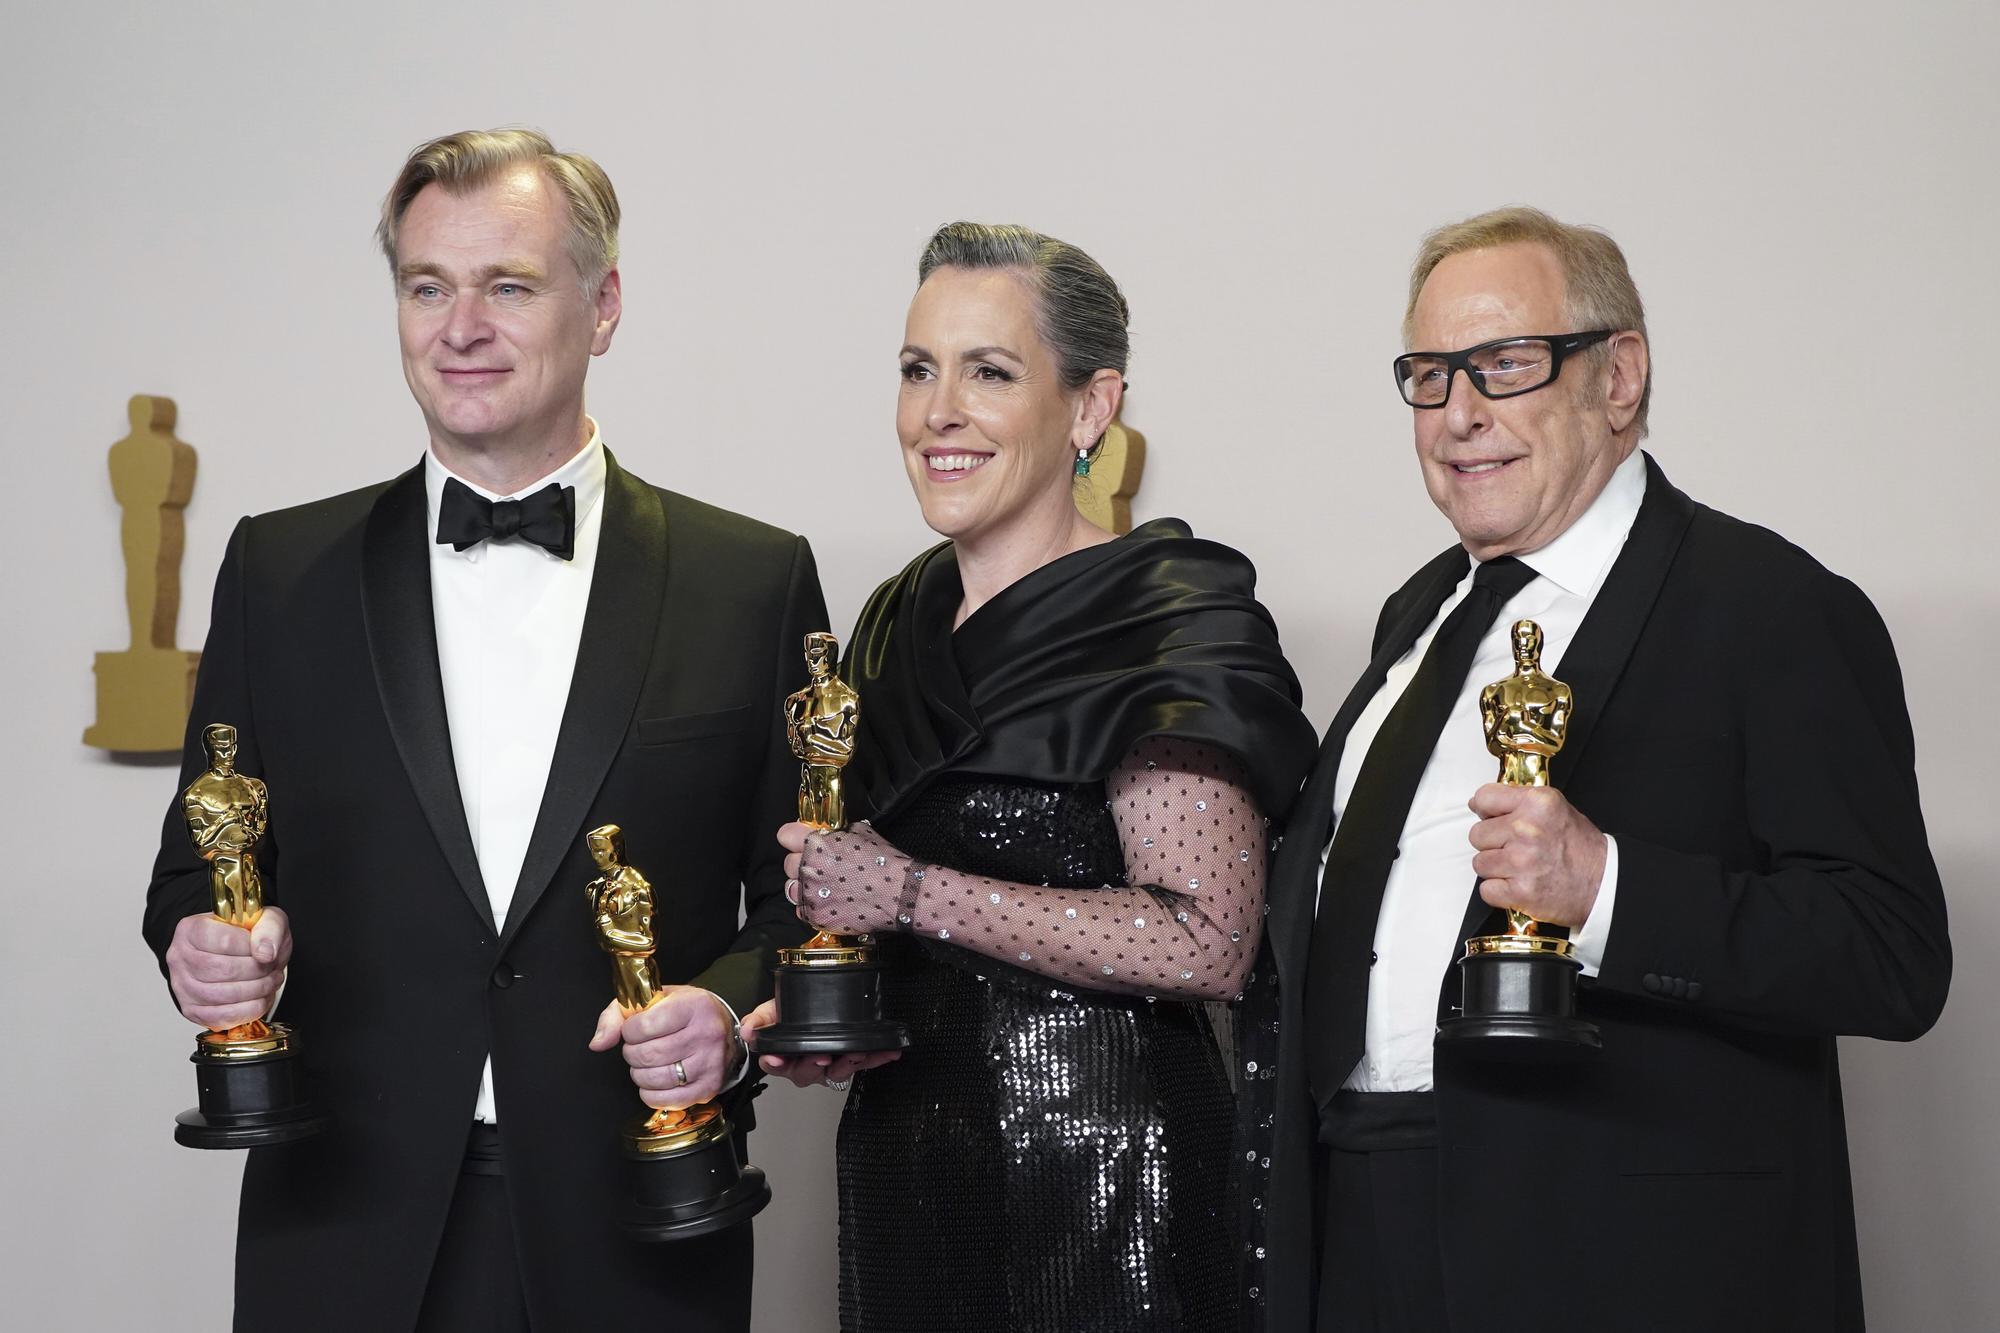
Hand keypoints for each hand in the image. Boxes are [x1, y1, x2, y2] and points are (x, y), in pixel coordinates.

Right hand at [164, 907, 289, 1028]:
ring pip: (223, 996)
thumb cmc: (246, 936)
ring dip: (257, 991)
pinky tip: (259, 998)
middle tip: (273, 969)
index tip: (265, 949)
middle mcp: (180, 958)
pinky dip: (249, 1010)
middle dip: (259, 972)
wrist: (236, 954)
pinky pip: (222, 1017)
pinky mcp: (191, 1010)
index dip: (251, 948)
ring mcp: (182, 986)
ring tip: (270, 981)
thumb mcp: (264, 918)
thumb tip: (265, 953)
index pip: (224, 942)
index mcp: (191, 930)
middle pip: (224, 970)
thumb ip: (269, 928)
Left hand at [588, 986, 738, 1109]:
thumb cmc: (685, 1013)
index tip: (634, 1030)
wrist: (724, 1029)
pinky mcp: (709, 1088)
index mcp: (694, 1006)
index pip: (644, 1026)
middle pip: (648, 1055)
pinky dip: (650, 1093)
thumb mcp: (654, 1000)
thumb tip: (598, 1043)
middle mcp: (707, 1034)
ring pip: (655, 1078)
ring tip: (646, 1064)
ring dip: (639, 1074)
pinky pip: (665, 1100)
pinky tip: (654, 1081)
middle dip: (632, 1054)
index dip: (629, 1031)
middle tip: (637, 1048)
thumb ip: (618, 1015)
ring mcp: (710, 1063)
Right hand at [739, 998, 901, 1088]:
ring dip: (847, 1064)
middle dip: (813, 1065)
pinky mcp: (850, 1062)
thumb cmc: (787, 1016)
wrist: (809, 1009)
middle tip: (820, 1055)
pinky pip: (864, 1064)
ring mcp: (828, 1067)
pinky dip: (877, 1058)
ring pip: (836, 1073)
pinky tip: (888, 1053)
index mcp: (783, 1057)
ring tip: (856, 1053)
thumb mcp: (771, 1012)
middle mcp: (805, 1066)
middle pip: (806, 1073)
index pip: (775, 1065)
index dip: (775, 1064)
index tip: (777, 1060)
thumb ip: (759, 1020)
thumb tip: (747, 1030)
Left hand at [777, 820, 907, 934]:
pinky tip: (832, 902)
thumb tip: (828, 833)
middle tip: (821, 865)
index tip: (799, 840)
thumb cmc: (885, 862)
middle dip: (802, 862)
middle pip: (788, 863)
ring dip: (804, 887)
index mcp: (817, 844)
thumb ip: (837, 832)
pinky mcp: (818, 917)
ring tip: (825, 887)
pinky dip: (814, 907)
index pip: (785, 835)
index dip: (793, 836)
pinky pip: (803, 911)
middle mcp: (809, 868)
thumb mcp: (862, 831)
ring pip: (791, 889)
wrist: (900, 893)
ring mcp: (811, 895)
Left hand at [1467, 784, 1607, 927]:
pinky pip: (1486, 890)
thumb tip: (1477, 804)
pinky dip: (1499, 892)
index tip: (1494, 819)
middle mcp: (1527, 829)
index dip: (1486, 811)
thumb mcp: (1555, 808)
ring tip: (1521, 868)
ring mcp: (1522, 862)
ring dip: (1496, 869)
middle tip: (1517, 849)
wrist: (1605, 884)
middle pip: (1477, 834)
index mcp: (1537, 803)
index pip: (1483, 798)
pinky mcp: (1520, 892)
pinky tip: (1519, 885)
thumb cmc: (1581, 848)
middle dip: (1493, 843)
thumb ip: (1517, 802)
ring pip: (1479, 863)